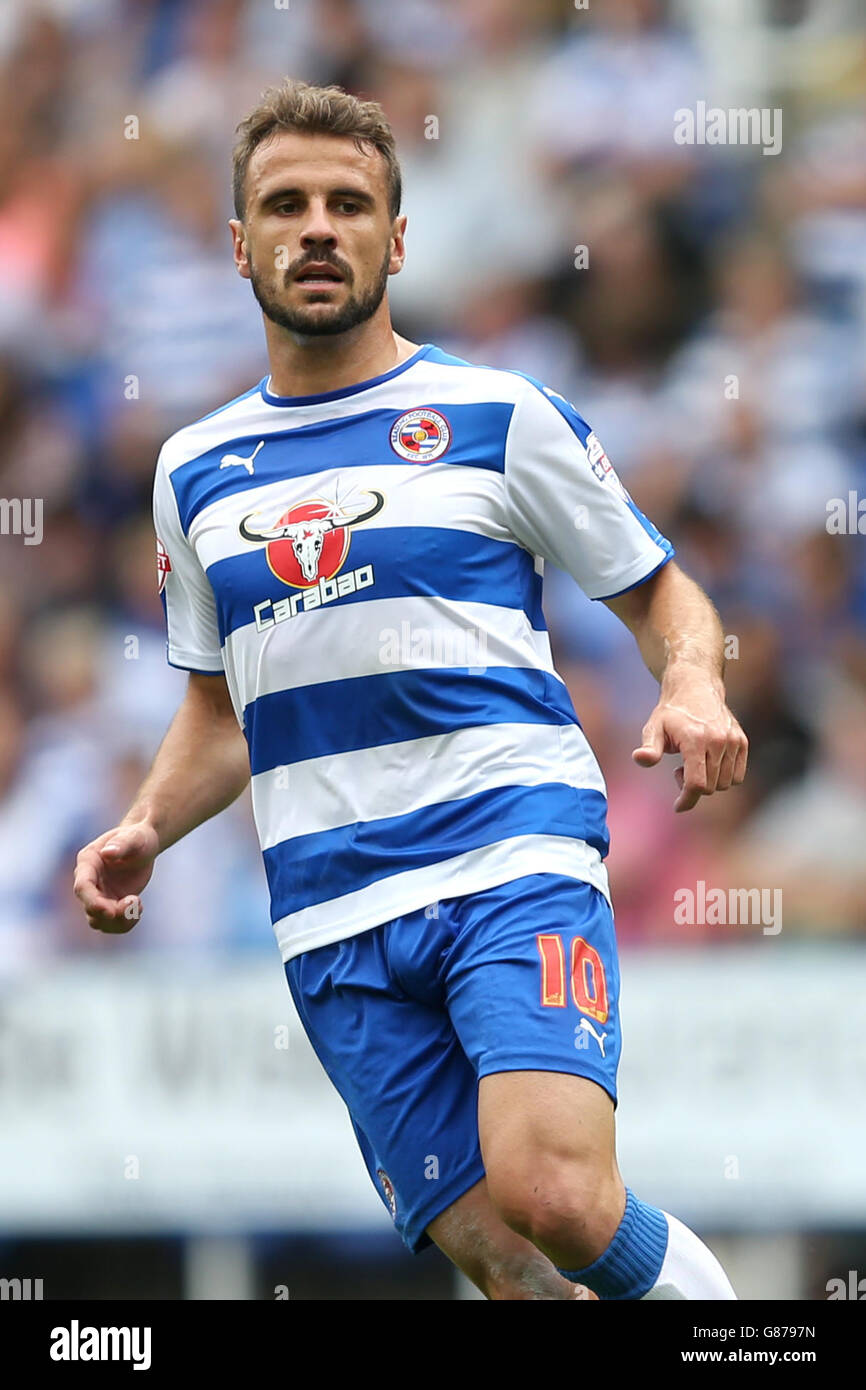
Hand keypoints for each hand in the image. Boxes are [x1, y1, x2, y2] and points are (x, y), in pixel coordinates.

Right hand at [73, 821, 158, 932]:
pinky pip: (111, 924)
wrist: (143, 846)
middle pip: (89, 908)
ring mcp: (98, 894)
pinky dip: (125, 923)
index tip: (111, 912)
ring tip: (139, 905)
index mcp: (88, 862)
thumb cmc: (138, 838)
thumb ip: (121, 844)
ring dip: (119, 922)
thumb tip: (107, 852)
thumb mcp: (134, 838)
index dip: (93, 902)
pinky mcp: (109, 904)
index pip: (82, 887)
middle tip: (136, 901)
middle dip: (111, 913)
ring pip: (98, 921)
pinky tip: (138, 908)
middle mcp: (88, 881)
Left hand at [632, 668, 747, 812]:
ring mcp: (733, 741)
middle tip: (678, 770)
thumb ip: (649, 747)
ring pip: (724, 784)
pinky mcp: (742, 742)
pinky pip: (737, 777)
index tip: (678, 806)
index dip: (686, 800)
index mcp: (695, 740)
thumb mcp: (653, 728)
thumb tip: (640, 758)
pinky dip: (723, 778)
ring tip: (693, 763)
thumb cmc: (671, 712)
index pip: (696, 784)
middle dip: (692, 787)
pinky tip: (709, 763)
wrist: (696, 687)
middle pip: (709, 787)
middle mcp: (718, 741)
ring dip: (708, 782)